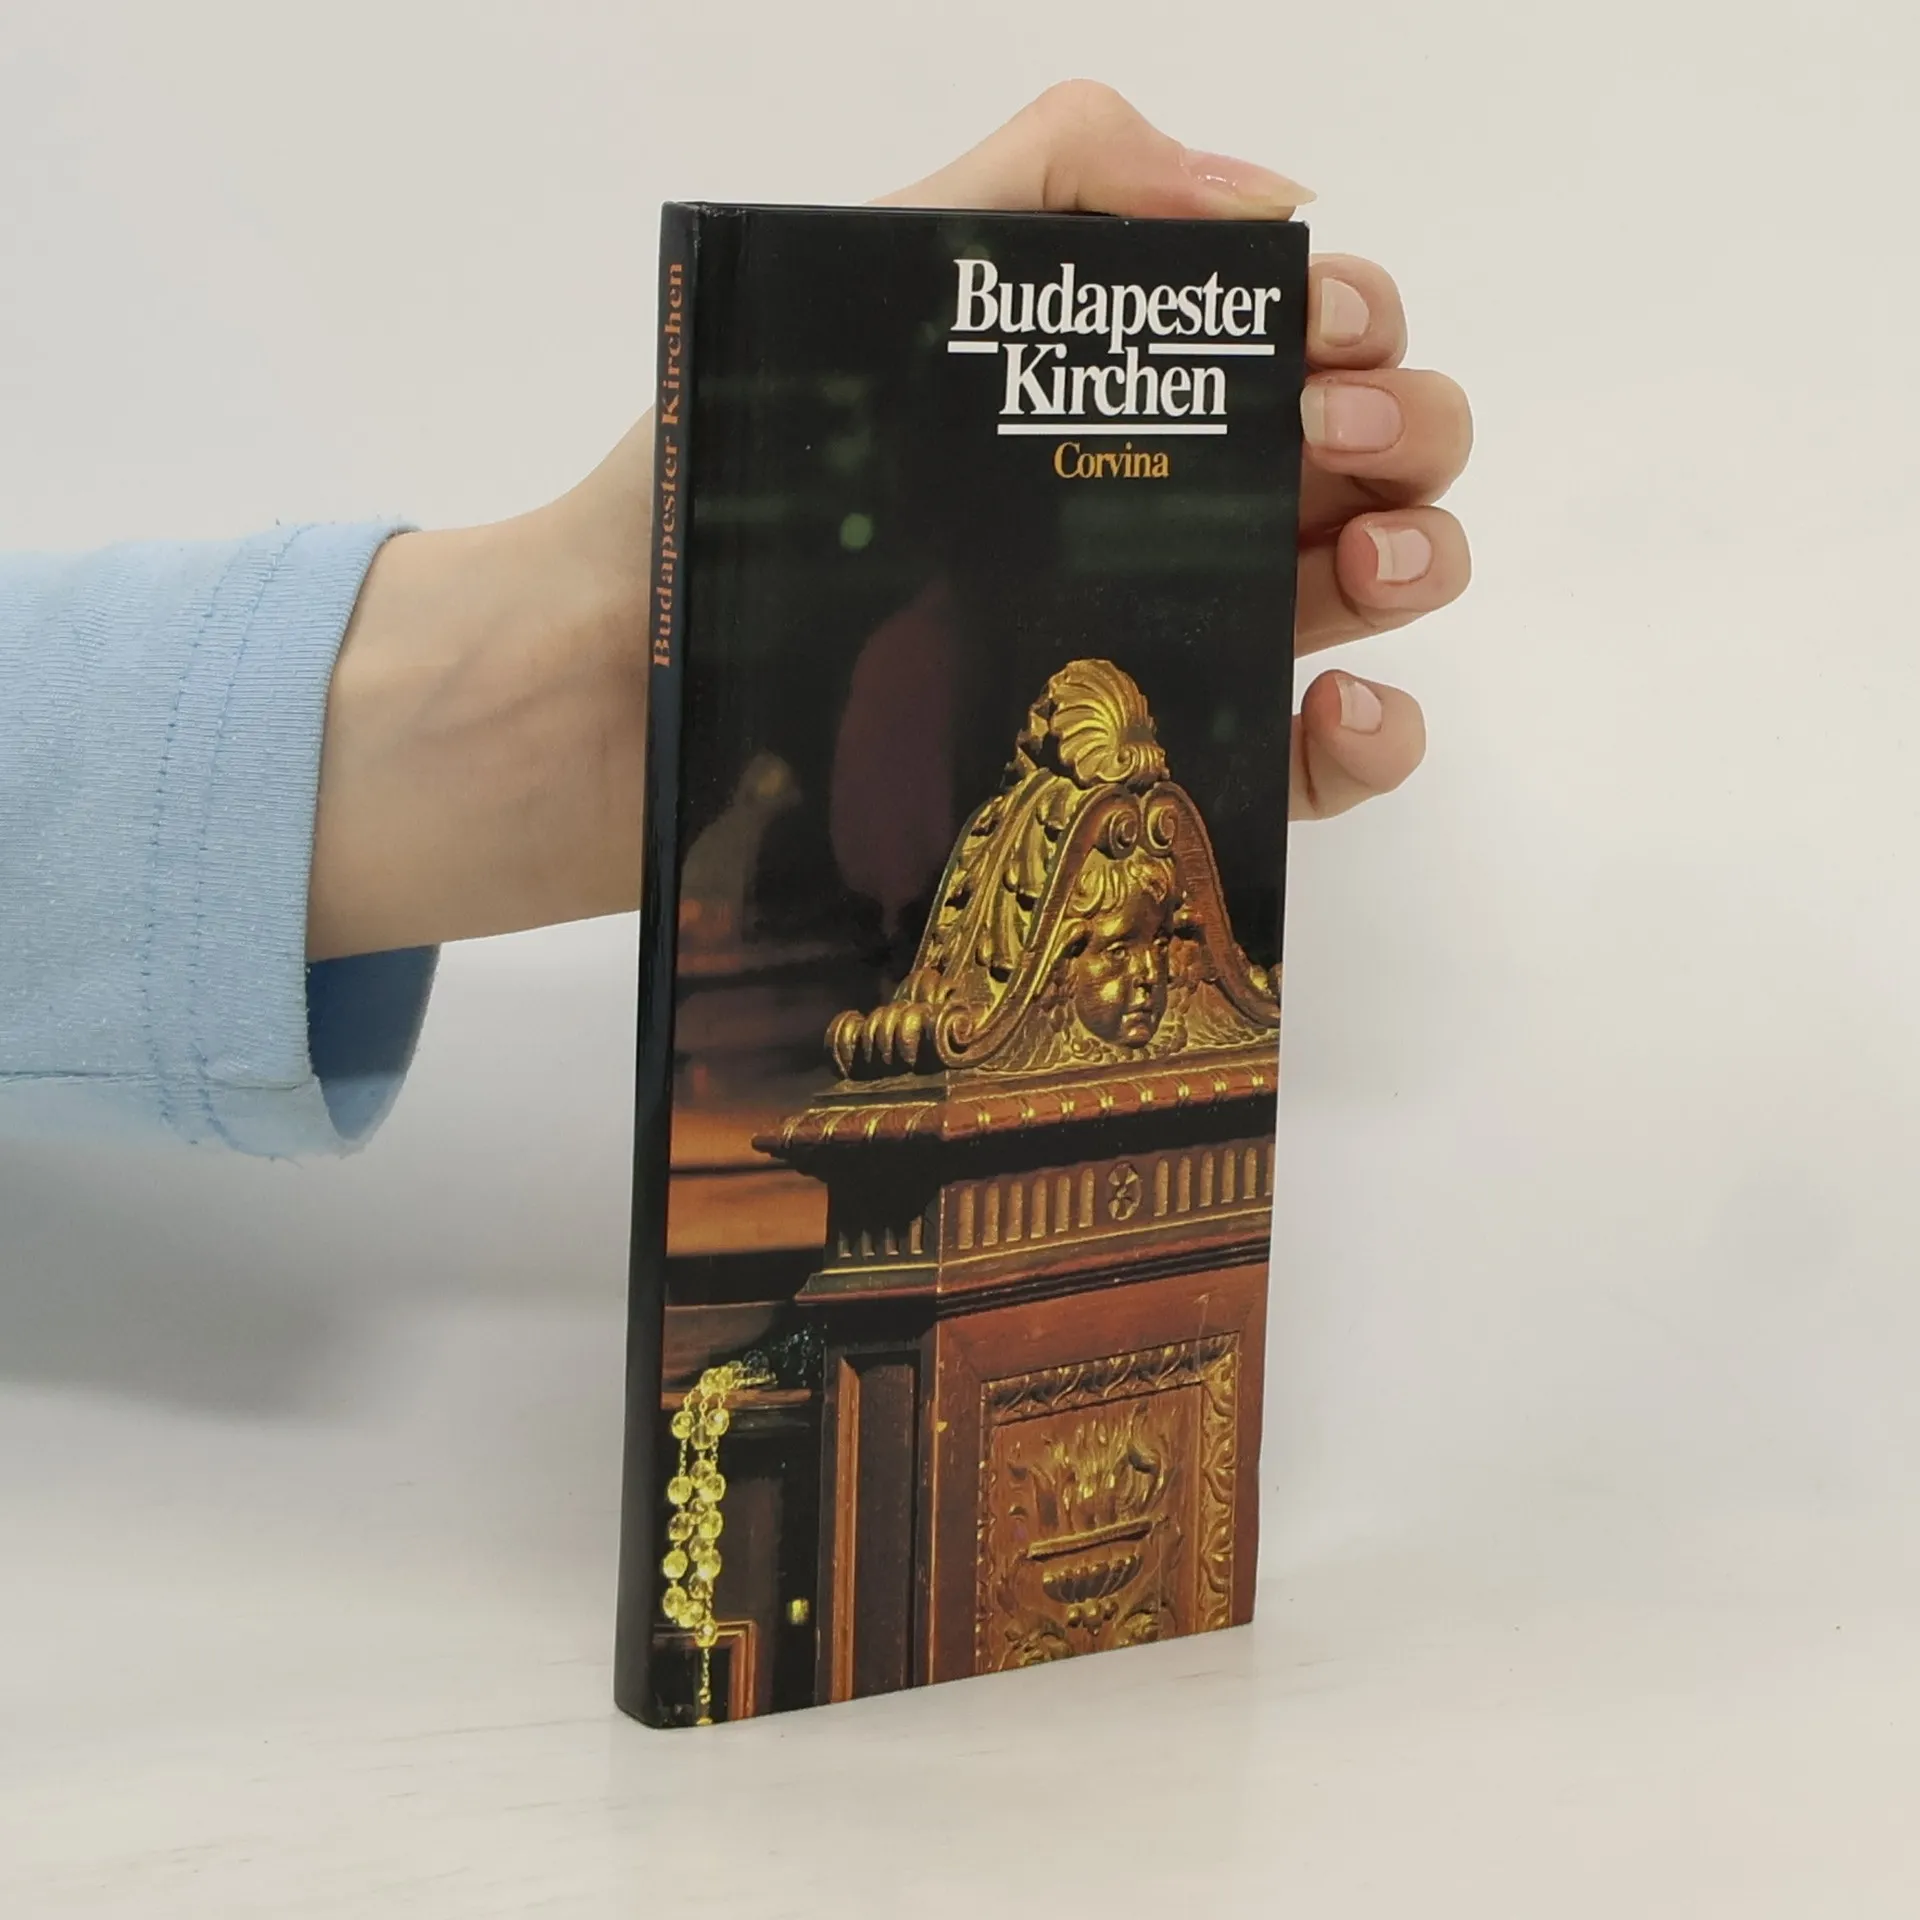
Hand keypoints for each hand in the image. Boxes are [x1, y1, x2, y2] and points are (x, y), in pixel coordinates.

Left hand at [308, 83, 1470, 960]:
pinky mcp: (1124, 785)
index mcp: (1095, 393)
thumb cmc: (726, 486)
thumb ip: (1047, 185)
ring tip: (1376, 561)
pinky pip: (1292, 769)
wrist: (607, 688)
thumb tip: (1274, 199)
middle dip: (1397, 428)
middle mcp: (1139, 513)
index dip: (1348, 321)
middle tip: (1326, 445)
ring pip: (1351, 596)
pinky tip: (1357, 707)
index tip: (1321, 336)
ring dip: (1420, 556)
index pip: (1287, 339)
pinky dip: (1371, 738)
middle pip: (1349, 458)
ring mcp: (1139, 649)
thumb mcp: (872, 282)